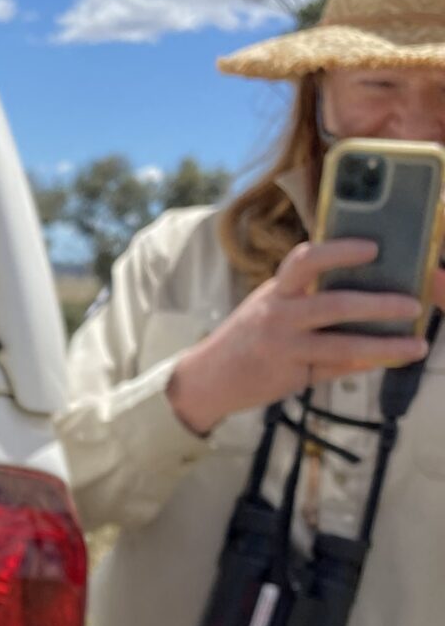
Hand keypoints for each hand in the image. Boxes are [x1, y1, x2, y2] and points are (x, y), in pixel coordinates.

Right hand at [167, 238, 433, 436]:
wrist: (207, 378)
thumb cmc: (247, 336)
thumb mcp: (269, 305)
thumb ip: (305, 294)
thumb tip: (360, 285)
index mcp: (277, 290)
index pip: (306, 260)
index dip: (340, 252)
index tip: (373, 248)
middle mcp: (278, 316)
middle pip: (334, 305)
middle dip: (379, 304)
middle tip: (413, 304)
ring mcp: (284, 348)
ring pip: (343, 345)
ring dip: (385, 345)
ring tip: (417, 344)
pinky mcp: (290, 376)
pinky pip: (336, 369)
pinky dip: (366, 364)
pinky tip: (391, 361)